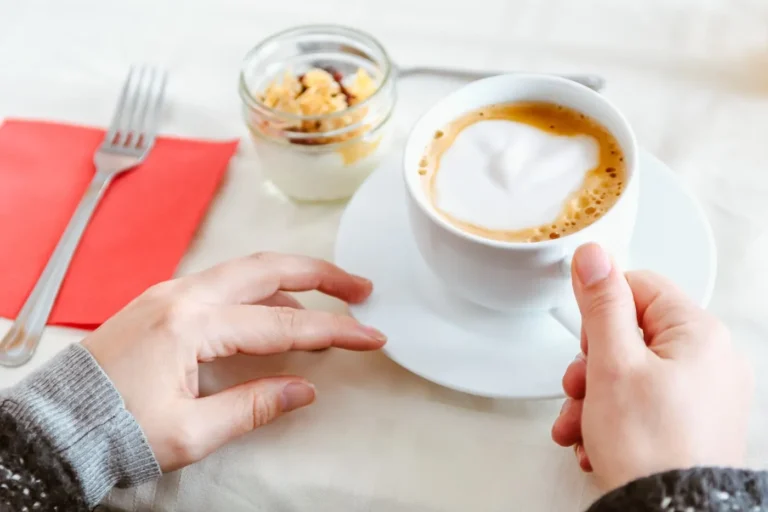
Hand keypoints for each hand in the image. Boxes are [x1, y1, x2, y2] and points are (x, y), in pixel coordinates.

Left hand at [82, 252, 384, 471]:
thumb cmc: (114, 431)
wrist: (55, 425)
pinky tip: (273, 312)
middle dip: (321, 275)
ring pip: (245, 270)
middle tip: (360, 286)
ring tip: (326, 302)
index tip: (370, 337)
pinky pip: (222, 283)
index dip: (334, 332)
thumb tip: (303, 389)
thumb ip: (253, 406)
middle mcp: (182, 296)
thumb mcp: (189, 433)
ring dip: (291, 279)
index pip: (283, 325)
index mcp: (191, 326)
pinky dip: (259, 290)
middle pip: (268, 270)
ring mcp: (170, 293)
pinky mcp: (162, 300)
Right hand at [551, 243, 752, 491]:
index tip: (586, 339)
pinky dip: (613, 418)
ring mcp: (703, 396)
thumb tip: (594, 256)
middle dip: (591, 365)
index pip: (638, 287)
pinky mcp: (692, 424)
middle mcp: (709, 360)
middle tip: (581, 388)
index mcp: (698, 334)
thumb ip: (602, 304)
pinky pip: (643, 403)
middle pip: (630, 334)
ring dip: (593, 397)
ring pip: (630, 373)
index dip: (601, 312)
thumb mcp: (612, 363)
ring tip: (580, 424)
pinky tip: (595, 440)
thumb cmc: (650, 447)